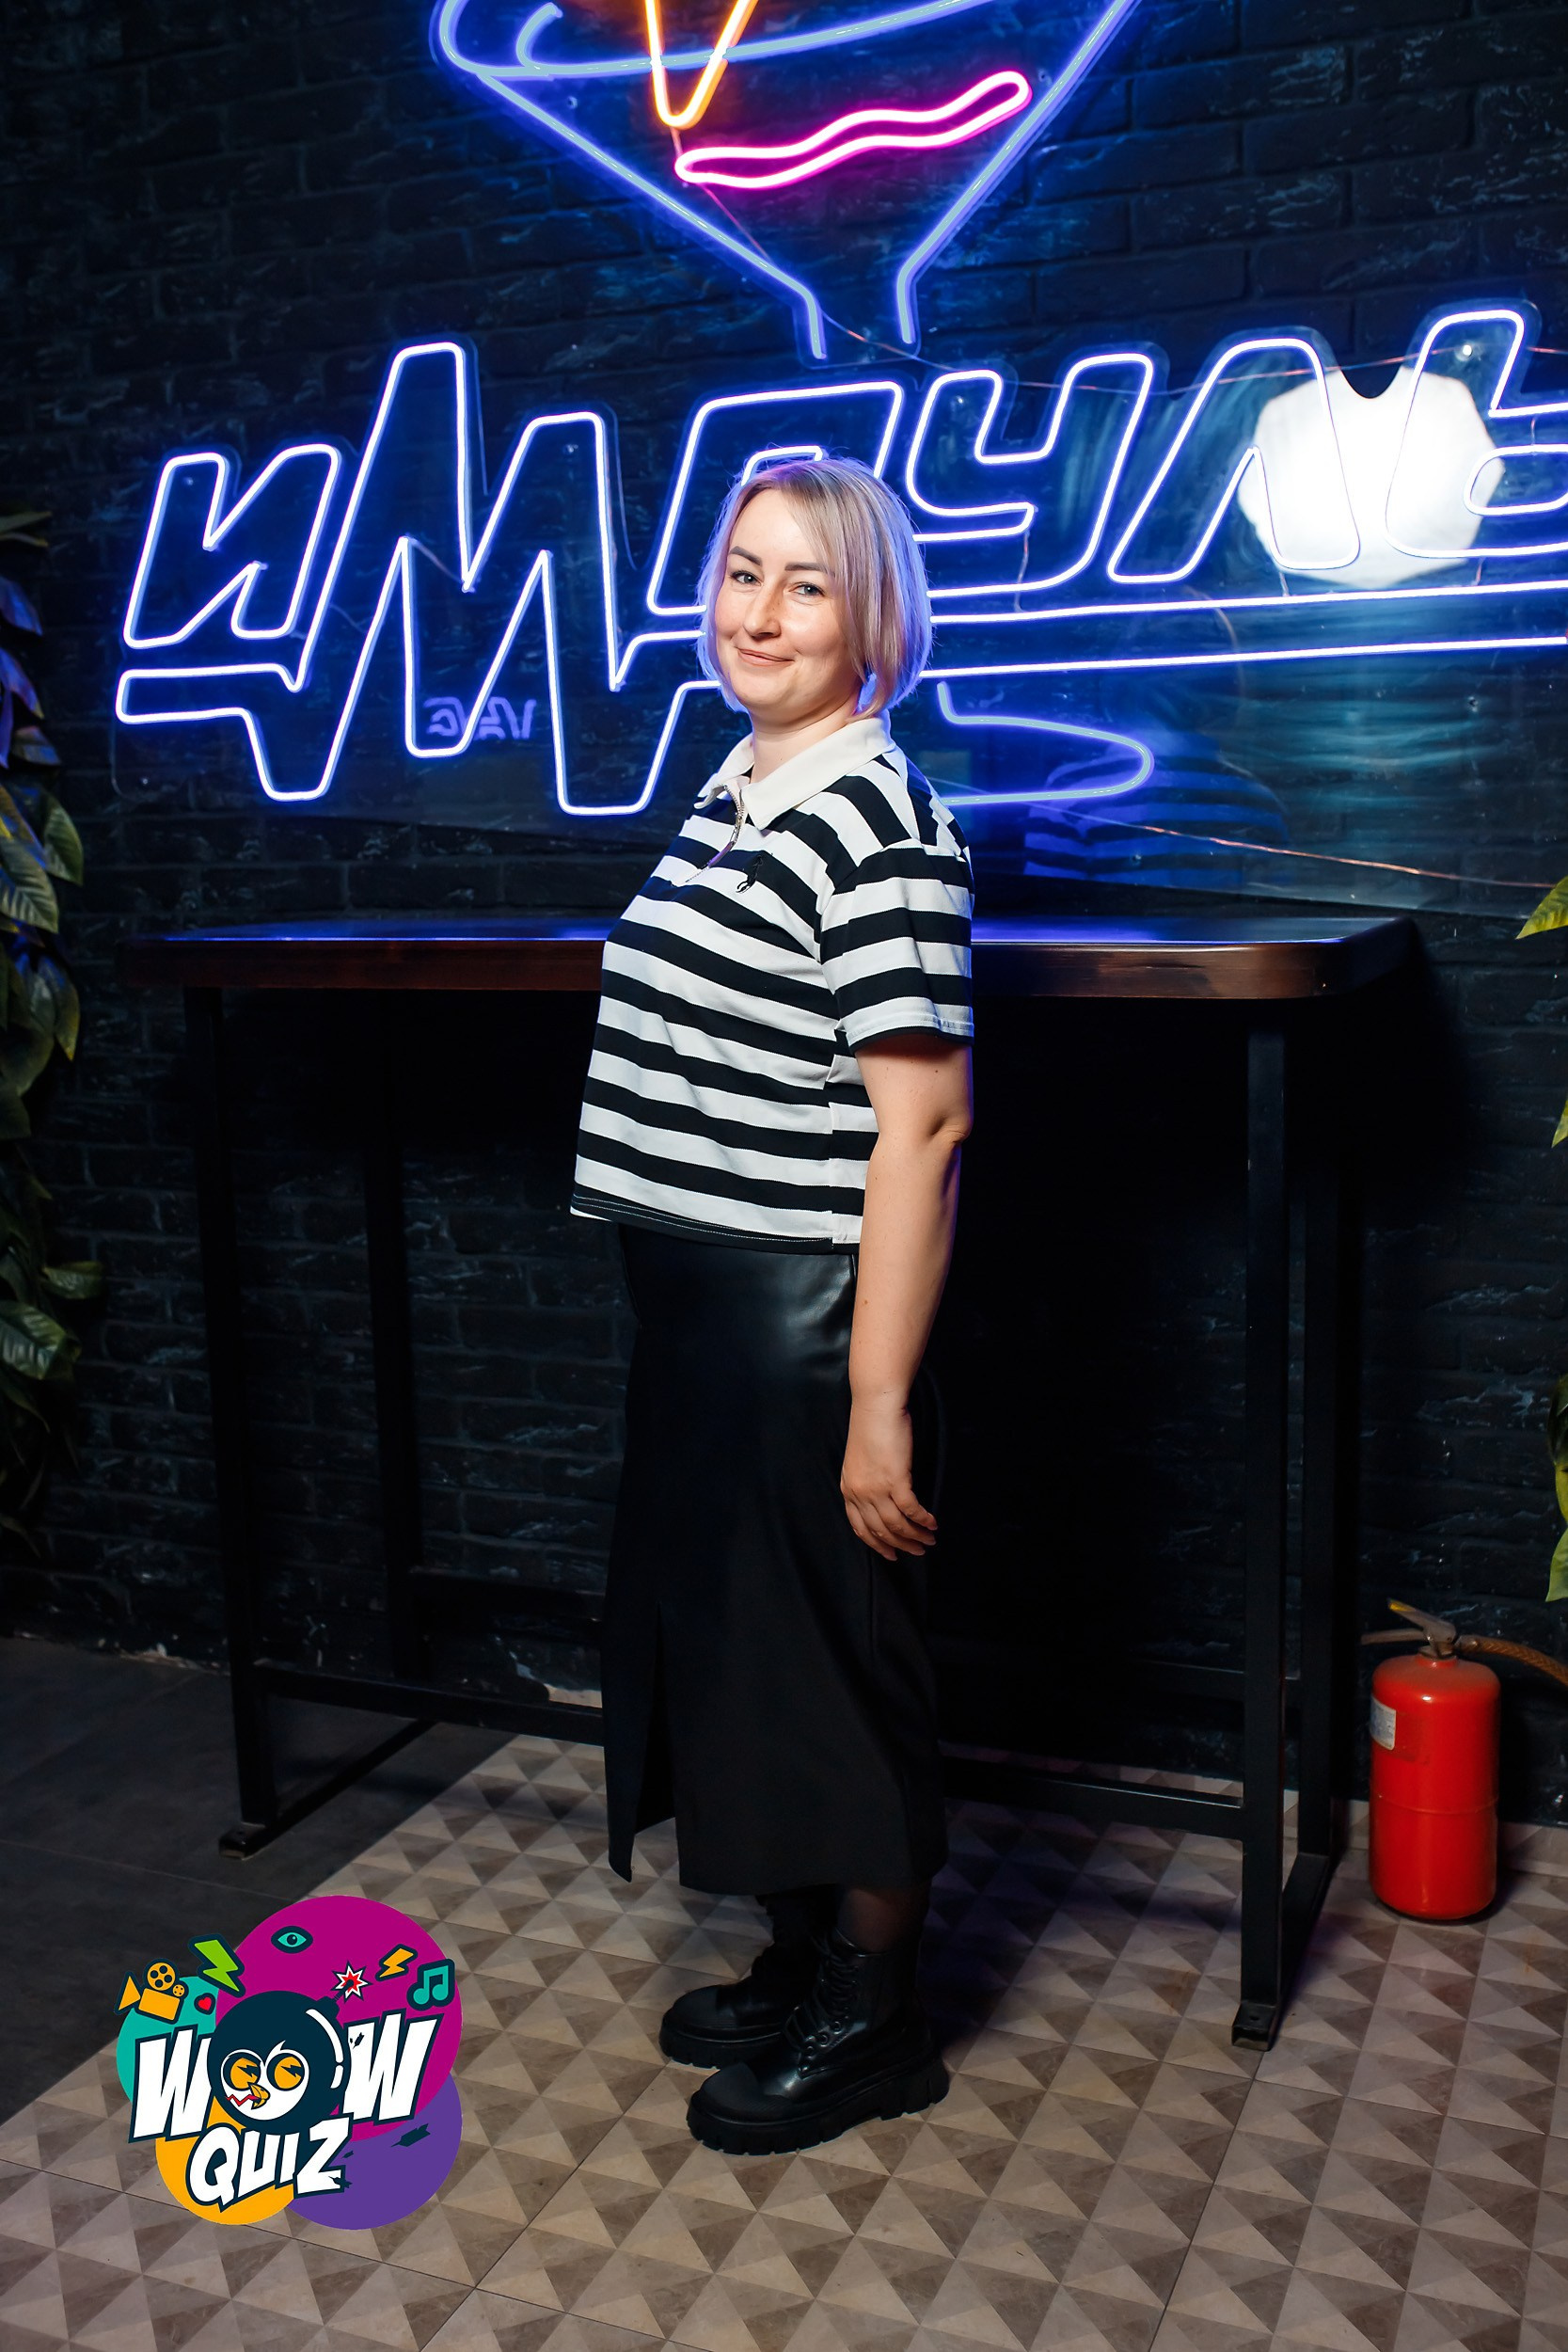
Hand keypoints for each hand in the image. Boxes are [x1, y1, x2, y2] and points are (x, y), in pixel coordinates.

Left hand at [841, 1395, 937, 1560]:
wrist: (876, 1406)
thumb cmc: (871, 1427)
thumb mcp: (859, 1460)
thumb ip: (865, 1482)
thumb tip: (880, 1500)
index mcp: (848, 1489)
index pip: (860, 1528)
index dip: (877, 1544)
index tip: (892, 1555)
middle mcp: (859, 1493)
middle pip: (881, 1531)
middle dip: (901, 1545)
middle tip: (918, 1551)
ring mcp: (876, 1488)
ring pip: (897, 1525)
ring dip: (915, 1536)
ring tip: (929, 1540)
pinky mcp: (896, 1480)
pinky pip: (911, 1510)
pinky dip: (923, 1520)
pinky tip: (933, 1524)